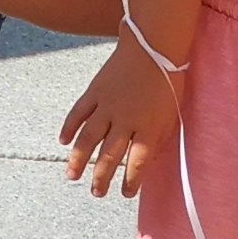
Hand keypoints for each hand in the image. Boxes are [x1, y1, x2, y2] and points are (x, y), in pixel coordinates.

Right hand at [59, 32, 180, 198]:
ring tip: (72, 176)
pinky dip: (69, 127)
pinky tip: (64, 142)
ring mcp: (107, 105)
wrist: (154, 45)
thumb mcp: (172, 114)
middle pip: (109, 156)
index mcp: (148, 127)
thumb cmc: (169, 80)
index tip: (125, 193)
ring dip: (79, 160)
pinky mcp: (95, 91)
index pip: (137, 164)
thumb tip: (147, 161)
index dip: (130, 182)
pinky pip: (78, 113)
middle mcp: (125, 120)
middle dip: (102, 177)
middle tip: (97, 192)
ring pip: (88, 139)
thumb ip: (160, 139)